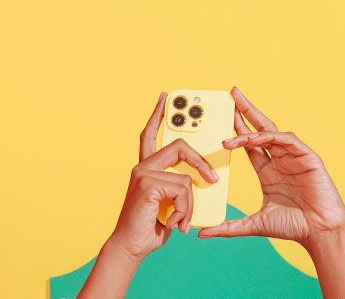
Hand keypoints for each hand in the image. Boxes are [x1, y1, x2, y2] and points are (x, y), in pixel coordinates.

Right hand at [109, 92, 218, 258]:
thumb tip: (201, 181)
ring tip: (182, 221)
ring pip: (186, 176)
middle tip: (213, 180)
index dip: (158, 115)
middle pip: (178, 146)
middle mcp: (142, 166)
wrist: (131, 245)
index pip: (151, 133)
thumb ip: (180, 186)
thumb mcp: (171, 202)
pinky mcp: (148, 184)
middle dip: (200, 162)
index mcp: (147, 167)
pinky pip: (183, 190)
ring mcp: (143, 173)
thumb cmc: (151, 226)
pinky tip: (175, 223)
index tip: (164, 97)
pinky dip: (184, 210)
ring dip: (190, 204)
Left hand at [198, 87, 344, 246]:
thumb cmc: (294, 227)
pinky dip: (269, 136)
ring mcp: (293, 157)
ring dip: (251, 122)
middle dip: (245, 111)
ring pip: (271, 131)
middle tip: (230, 94)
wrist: (321, 234)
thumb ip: (228, 227)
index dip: (234, 130)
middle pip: (259, 129)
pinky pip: (287, 139)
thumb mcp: (254, 224)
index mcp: (268, 171)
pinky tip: (253, 137)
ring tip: (233, 115)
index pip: (248, 144)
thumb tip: (202, 234)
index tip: (219, 117)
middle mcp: (280, 160)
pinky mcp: (307, 158)